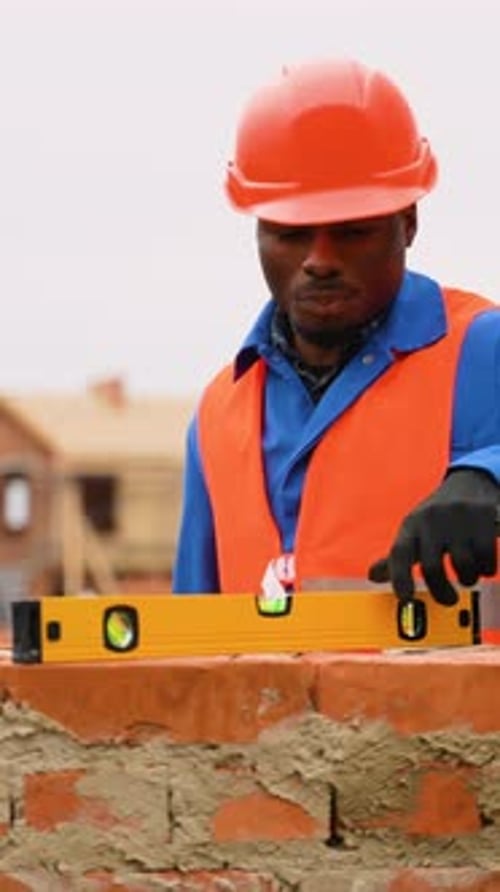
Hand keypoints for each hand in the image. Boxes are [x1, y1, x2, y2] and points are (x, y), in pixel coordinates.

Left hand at [368, 469, 498, 604]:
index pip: (399, 553)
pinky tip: (482, 565)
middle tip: (448, 600)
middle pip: (432, 566)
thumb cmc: (437, 515)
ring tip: (468, 577)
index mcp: (411, 525)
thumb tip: (372, 576)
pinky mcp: (484, 517)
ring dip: (467, 579)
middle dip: (441, 591)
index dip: (399, 578)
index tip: (406, 599)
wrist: (470, 481)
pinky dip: (486, 568)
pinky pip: (486, 557)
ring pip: (463, 565)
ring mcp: (458, 518)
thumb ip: (397, 555)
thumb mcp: (414, 529)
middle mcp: (431, 520)